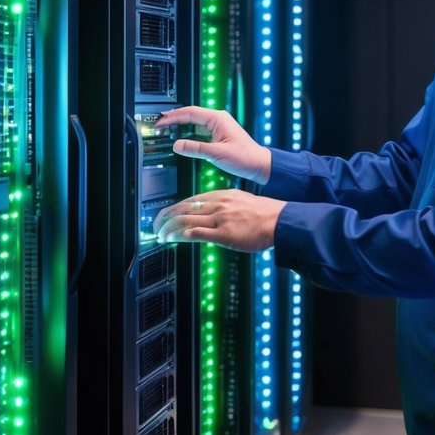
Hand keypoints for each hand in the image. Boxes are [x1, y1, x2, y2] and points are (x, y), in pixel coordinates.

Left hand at [152, 189, 285, 252]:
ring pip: (185, 219)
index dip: (173, 208)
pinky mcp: (223, 233)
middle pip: (182, 208)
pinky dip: (179, 235)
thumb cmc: (264, 214)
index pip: (190, 200)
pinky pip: (195, 232)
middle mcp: (217, 204)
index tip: (165, 216)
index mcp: (221, 195)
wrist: (280, 220)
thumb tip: (211, 214)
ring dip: (168, 228)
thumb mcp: (241, 202)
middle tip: (155, 226)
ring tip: (159, 235)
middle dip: (164, 217)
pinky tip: (171, 239)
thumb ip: (224, 207)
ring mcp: (220, 218)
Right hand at [154, 106, 272, 184]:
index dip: (173, 116)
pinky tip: (181, 138)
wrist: (259, 165)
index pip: (190, 112)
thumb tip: (177, 145)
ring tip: (166, 128)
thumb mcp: (216, 154)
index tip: (161, 121)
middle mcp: (218, 120)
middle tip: (159, 123)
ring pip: (194, 122)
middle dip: (174, 118)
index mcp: (218, 119)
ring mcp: (218, 127)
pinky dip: (188, 133)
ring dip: (180, 125)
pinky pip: (199, 131)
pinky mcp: (218, 135)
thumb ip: (195, 149)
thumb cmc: (245, 157)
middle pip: (190, 115)